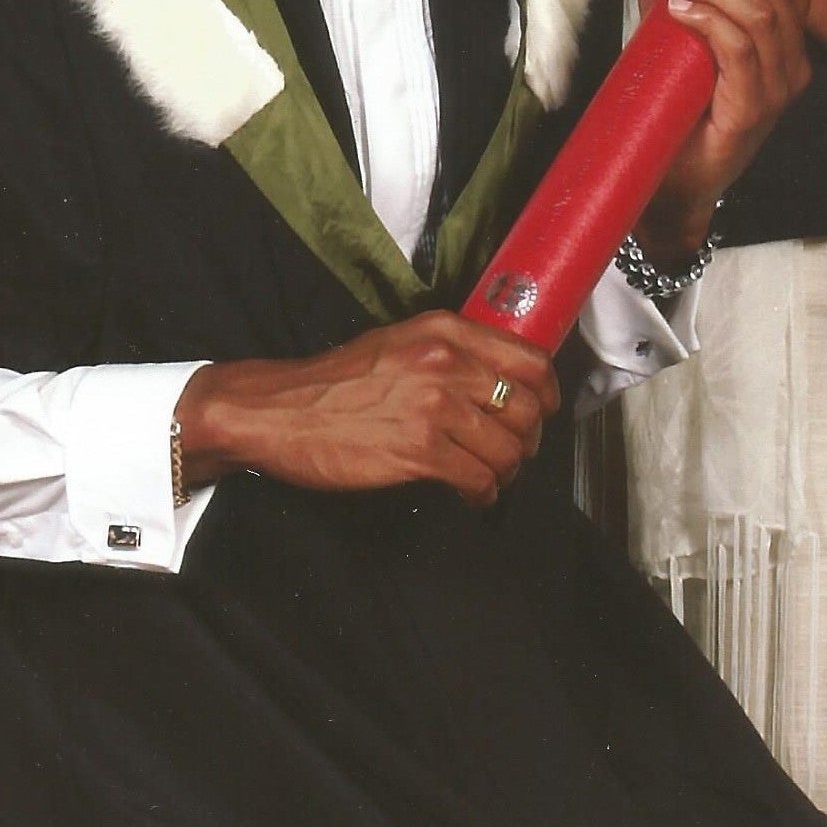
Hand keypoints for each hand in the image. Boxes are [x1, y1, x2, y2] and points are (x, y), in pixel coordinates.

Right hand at [176, 312, 558, 508]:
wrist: (278, 411)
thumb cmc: (335, 382)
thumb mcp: (397, 343)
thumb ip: (449, 352)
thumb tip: (497, 379)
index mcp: (444, 331)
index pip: (530, 359)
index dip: (547, 393)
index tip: (542, 411)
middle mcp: (446, 362)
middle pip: (527, 408)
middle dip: (527, 440)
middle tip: (513, 454)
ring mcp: (433, 407)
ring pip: (507, 448)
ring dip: (505, 471)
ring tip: (489, 478)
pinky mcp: (419, 450)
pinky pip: (478, 478)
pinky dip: (483, 494)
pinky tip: (470, 495)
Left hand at [635, 0, 812, 254]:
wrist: (667, 184)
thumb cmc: (672, 111)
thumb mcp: (665, 34)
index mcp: (784, 44)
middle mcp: (792, 65)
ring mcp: (777, 90)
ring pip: (761, 12)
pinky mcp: (752, 110)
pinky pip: (740, 47)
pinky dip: (708, 18)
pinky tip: (678, 10)